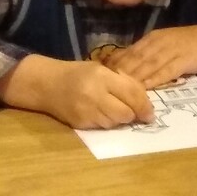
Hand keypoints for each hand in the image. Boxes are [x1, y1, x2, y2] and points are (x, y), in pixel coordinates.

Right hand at [0, 55, 152, 128]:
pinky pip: (102, 128)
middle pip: (125, 113)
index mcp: (102, 76)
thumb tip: (144, 97)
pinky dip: (108, 123)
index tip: (150, 113)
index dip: (145, 105)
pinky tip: (105, 114)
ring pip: (115, 123)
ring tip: (119, 110)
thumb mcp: (102, 69)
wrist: (46, 84)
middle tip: (137, 113)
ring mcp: (86, 111)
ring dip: (121, 119)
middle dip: (134, 114)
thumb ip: (122, 81)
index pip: (132, 94)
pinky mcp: (80, 124)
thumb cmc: (78, 73)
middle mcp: (94, 95)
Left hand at [104, 24, 196, 88]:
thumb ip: (150, 54)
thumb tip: (130, 67)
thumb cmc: (192, 44)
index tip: (100, 75)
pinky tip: (145, 89)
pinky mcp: (184, 60)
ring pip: (147, 66)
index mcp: (154, 38)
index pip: (129, 51)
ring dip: (133, 78)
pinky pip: (166, 71)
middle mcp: (159, 42)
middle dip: (119, 73)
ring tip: (118, 90)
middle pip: (135, 59)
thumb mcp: (168, 44)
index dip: (115, 64)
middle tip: (103, 87)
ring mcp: (171, 50)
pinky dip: (154, 80)